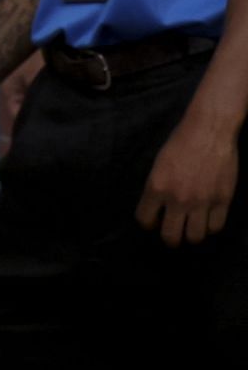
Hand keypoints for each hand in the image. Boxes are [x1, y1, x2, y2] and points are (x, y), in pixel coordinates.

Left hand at [137, 110, 238, 246]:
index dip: (148, 223)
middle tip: (172, 232)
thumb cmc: (180, 142)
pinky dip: (211, 226)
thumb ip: (157, 187)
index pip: (145, 219)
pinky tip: (207, 219)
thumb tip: (158, 206)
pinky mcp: (223, 201)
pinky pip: (216, 227)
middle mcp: (177, 199)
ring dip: (191, 234)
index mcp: (156, 187)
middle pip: (171, 236)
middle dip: (169, 238)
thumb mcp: (159, 164)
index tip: (152, 221)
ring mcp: (202, 202)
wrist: (209, 131)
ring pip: (195, 237)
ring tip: (191, 227)